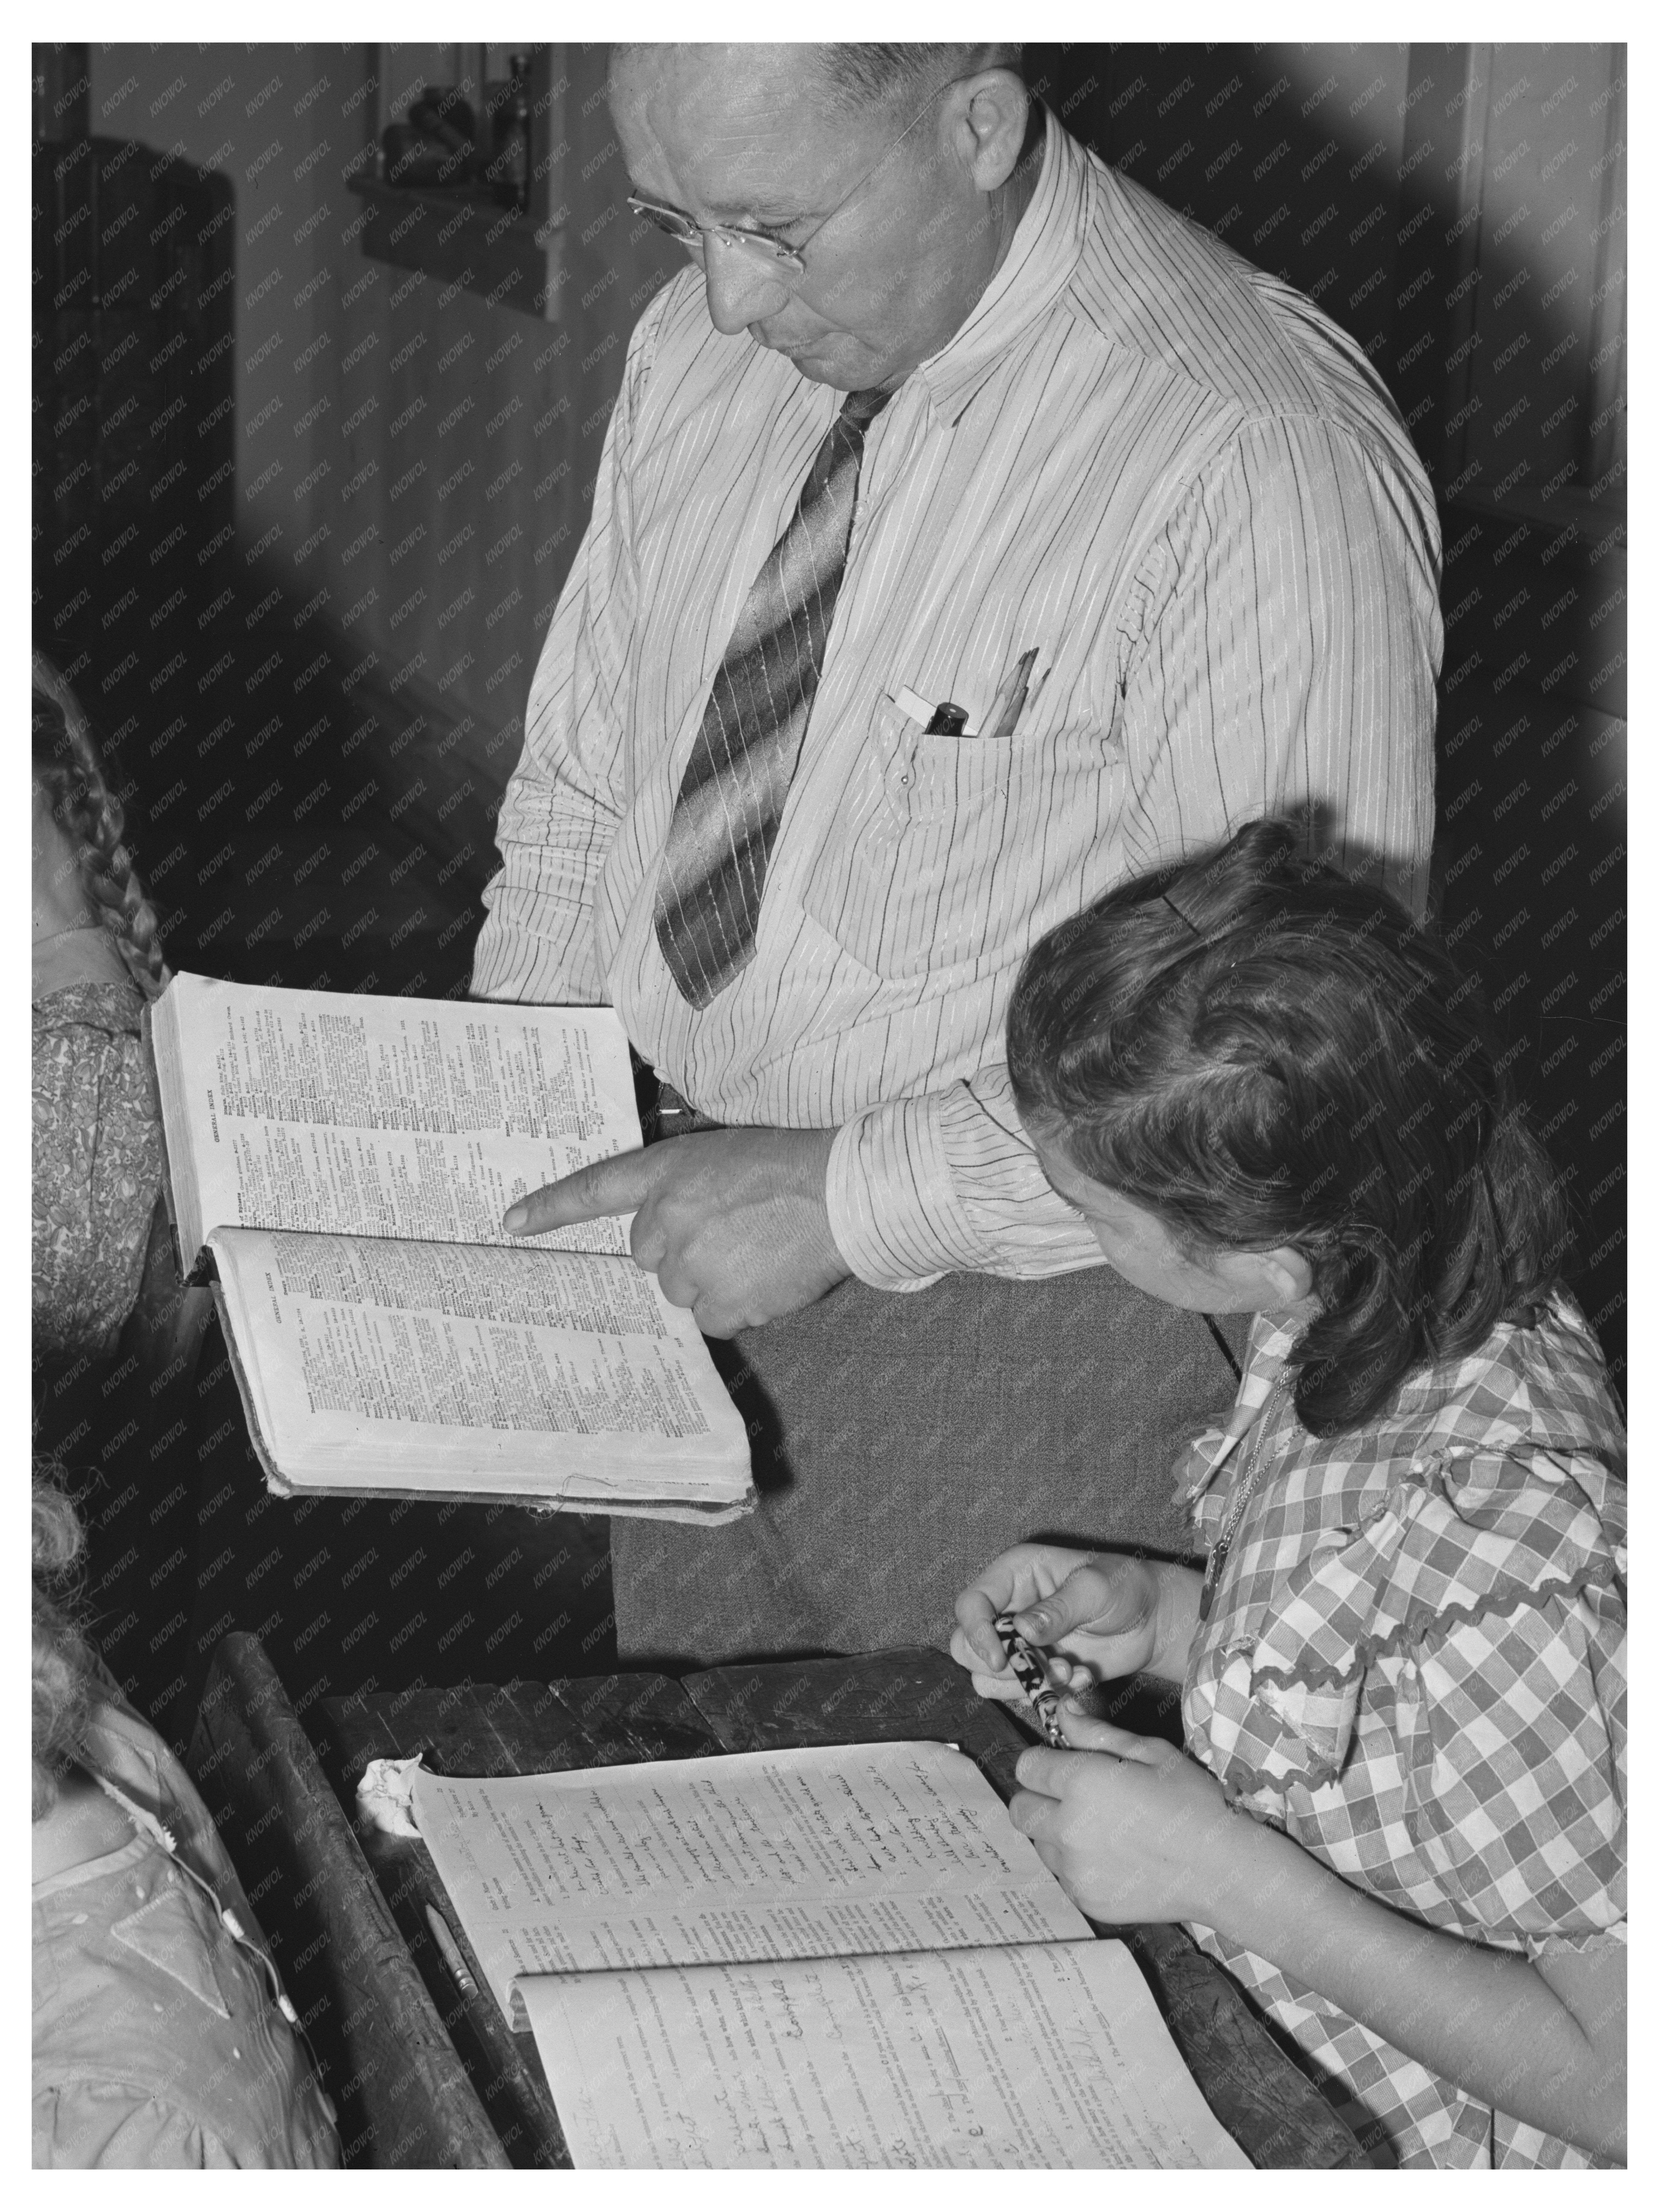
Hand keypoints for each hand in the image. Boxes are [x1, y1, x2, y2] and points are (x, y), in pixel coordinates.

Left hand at [502, 1127, 850, 1336]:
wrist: (842, 1193)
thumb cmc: (794, 1167)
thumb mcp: (726, 1158)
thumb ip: (688, 1192)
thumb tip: (678, 1238)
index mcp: (668, 1173)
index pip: (595, 1190)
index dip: (551, 1209)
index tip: (511, 1223)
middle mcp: (667, 1220)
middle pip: (649, 1255)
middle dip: (681, 1252)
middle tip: (732, 1235)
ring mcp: (691, 1265)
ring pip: (681, 1291)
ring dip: (712, 1282)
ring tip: (759, 1254)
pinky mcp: (720, 1303)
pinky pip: (713, 1318)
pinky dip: (738, 1307)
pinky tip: (767, 1279)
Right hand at [950, 1544, 1196, 1703]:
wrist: (1152, 1621)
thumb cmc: (1125, 1587)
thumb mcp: (1095, 1589)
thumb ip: (1058, 1609)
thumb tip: (1022, 1629)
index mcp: (1014, 1575)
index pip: (971, 1604)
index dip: (976, 1633)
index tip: (1000, 1657)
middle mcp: (1008, 1608)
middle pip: (967, 1646)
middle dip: (1002, 1666)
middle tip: (1042, 1668)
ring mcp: (1019, 1642)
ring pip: (988, 1676)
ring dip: (1026, 1682)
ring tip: (1069, 1672)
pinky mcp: (1035, 1668)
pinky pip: (1019, 1692)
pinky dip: (1045, 1693)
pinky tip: (1079, 1679)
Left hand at [1009, 1723, 1237, 1924]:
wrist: (1223, 1870)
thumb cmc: (1192, 1802)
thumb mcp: (1151, 1753)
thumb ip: (1098, 1734)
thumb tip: (1062, 1711)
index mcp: (1082, 1783)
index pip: (1027, 1766)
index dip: (1044, 1762)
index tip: (1065, 1766)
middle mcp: (1068, 1828)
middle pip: (1020, 1808)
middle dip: (1039, 1798)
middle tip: (1075, 1798)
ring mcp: (1075, 1870)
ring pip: (1039, 1844)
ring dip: (1056, 1833)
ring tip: (1099, 1830)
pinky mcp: (1086, 1900)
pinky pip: (1063, 1876)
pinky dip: (1076, 1865)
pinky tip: (1113, 1859)